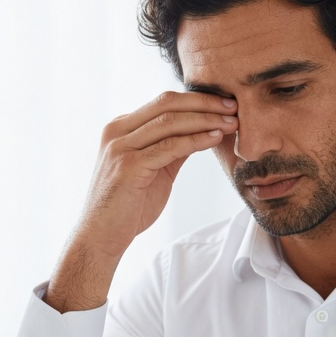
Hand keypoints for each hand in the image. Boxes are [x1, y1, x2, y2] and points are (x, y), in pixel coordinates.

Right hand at [45, 92, 237, 311]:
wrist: (102, 236)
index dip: (197, 100)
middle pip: (167, 104)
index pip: (163, 103)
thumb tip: (202, 131)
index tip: (224, 104)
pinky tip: (214, 139)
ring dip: (205, 120)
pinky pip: (169, 147)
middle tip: (233, 106)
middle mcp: (117, 131)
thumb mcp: (154, 170)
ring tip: (231, 122)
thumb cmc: (128, 206)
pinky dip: (195, 140)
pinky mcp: (128, 166)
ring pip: (170, 122)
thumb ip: (172, 148)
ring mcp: (121, 147)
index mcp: (121, 127)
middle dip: (204, 102)